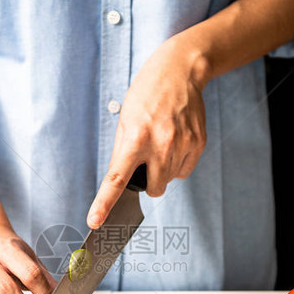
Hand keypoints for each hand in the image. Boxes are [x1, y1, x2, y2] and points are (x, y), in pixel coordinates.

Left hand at [87, 37, 208, 228]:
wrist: (180, 72)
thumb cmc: (147, 95)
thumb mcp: (125, 120)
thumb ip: (122, 153)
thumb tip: (120, 184)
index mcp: (135, 138)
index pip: (116, 179)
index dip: (104, 203)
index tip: (95, 221)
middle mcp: (160, 144)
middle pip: (154, 189)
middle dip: (149, 183)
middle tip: (147, 161)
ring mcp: (182, 145)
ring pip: (170, 180)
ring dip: (164, 170)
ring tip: (163, 140)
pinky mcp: (198, 144)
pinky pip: (185, 171)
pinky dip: (178, 163)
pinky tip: (176, 141)